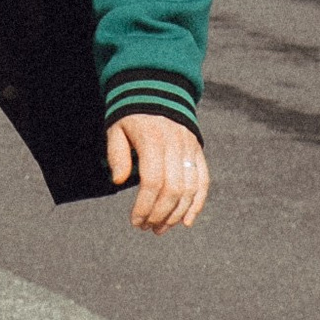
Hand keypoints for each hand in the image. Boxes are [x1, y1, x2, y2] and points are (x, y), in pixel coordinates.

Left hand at [108, 113, 207, 231]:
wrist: (157, 91)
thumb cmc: (131, 115)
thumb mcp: (116, 129)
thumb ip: (116, 155)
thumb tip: (118, 181)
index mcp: (153, 140)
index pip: (153, 182)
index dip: (145, 206)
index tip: (135, 221)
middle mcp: (175, 145)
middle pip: (173, 189)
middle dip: (160, 214)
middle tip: (147, 228)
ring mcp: (190, 149)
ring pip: (190, 189)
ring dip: (177, 214)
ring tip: (161, 228)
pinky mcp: (198, 152)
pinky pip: (203, 182)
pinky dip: (197, 204)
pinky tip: (186, 221)